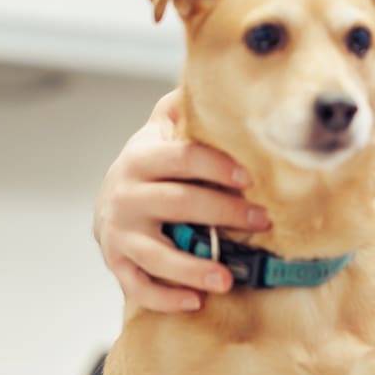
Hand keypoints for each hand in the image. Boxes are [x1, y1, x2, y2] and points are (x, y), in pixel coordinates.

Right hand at [93, 90, 268, 312]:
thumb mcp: (164, 132)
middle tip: (263, 222)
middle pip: (177, 203)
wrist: (112, 203)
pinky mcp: (117, 263)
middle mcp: (125, 194)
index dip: (217, 166)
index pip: (182, 157)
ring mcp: (119, 232)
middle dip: (222, 213)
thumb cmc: (155, 166)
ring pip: (155, 253)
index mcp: (141, 157)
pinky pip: (138, 286)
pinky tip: (195, 303)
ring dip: (193, 267)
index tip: (252, 177)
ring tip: (228, 279)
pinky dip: (165, 297)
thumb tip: (212, 71)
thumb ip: (183, 108)